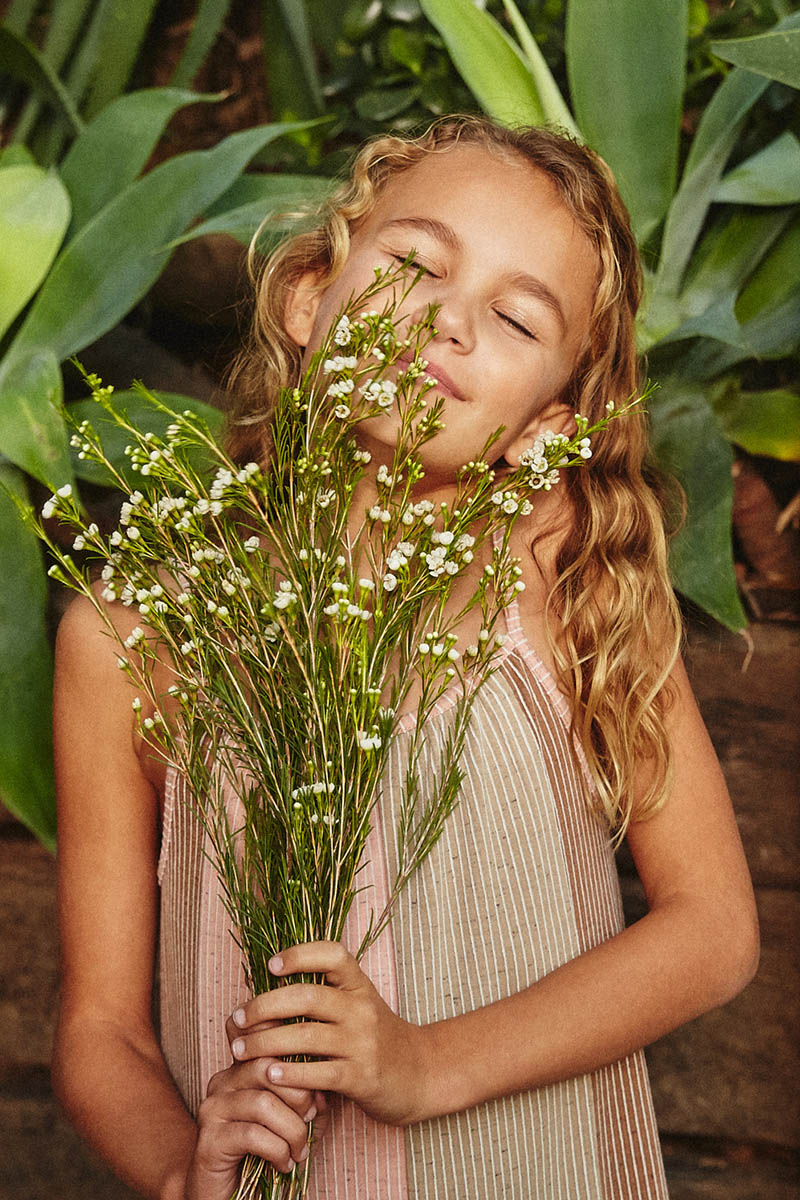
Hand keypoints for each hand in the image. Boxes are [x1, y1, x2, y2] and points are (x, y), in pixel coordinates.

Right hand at [182, 1054, 325, 1199]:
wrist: (226, 1194)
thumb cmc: (262, 1153)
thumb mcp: (292, 1122)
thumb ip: (308, 1102)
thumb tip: (322, 1091)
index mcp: (240, 1070)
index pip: (269, 1047)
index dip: (298, 1066)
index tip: (314, 1097)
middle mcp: (222, 1082)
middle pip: (267, 1068)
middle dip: (298, 1096)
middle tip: (309, 1121)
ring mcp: (213, 1109)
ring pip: (262, 1103)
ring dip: (292, 1130)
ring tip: (299, 1151)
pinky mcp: (209, 1140)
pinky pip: (252, 1135)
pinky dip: (277, 1151)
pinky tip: (283, 1164)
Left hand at [229, 941, 428, 1126]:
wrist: (419, 1073)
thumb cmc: (376, 1037)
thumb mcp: (357, 1006)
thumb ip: (323, 995)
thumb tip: (266, 992)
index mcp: (358, 984)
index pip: (332, 954)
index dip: (300, 954)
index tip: (271, 966)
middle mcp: (361, 1008)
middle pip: (307, 996)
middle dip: (264, 1006)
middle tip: (237, 1018)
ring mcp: (362, 1041)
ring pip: (306, 1036)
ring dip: (265, 1043)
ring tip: (241, 1049)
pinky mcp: (362, 1076)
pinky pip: (319, 1073)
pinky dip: (291, 1073)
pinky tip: (270, 1074)